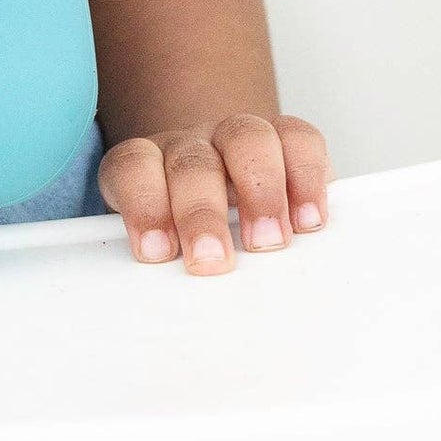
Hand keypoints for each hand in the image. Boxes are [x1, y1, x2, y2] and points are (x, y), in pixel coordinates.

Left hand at [97, 114, 330, 274]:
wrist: (216, 189)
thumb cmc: (185, 230)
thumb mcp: (165, 245)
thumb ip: (163, 263)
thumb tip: (173, 305)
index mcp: (147, 166)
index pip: (133, 168)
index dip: (143, 205)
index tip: (157, 252)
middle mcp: (189, 146)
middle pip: (191, 162)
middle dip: (202, 212)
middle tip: (213, 259)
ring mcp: (235, 136)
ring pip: (245, 138)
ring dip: (260, 192)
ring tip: (269, 242)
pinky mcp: (284, 139)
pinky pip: (298, 139)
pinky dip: (306, 177)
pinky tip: (308, 221)